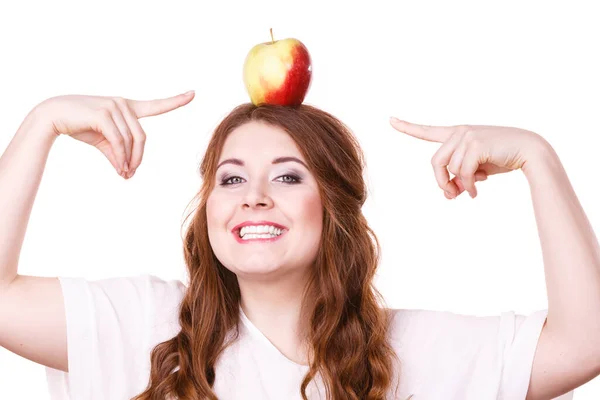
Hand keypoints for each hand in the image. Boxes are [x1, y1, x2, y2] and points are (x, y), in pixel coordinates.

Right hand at [31, 91, 194, 178]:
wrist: (53, 116)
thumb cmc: (80, 126)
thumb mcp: (103, 142)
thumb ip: (118, 153)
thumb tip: (127, 172)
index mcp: (127, 107)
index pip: (155, 105)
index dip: (175, 101)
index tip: (193, 94)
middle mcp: (123, 104)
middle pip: (142, 137)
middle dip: (138, 158)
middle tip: (130, 174)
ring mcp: (114, 106)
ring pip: (130, 141)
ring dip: (128, 161)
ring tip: (122, 174)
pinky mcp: (104, 113)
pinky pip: (119, 141)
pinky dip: (120, 157)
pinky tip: (119, 168)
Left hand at [389, 118, 545, 198]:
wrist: (530, 151)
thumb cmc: (502, 158)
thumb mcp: (475, 169)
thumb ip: (458, 177)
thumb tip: (448, 192)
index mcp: (457, 134)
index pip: (428, 131)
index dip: (408, 127)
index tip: (390, 120)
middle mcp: (460, 132)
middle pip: (436, 163)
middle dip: (442, 183)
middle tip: (452, 196)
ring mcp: (467, 136)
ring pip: (450, 169)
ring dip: (459, 186)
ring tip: (472, 190)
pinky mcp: (476, 144)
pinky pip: (463, 172)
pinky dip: (468, 186)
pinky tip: (476, 191)